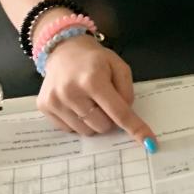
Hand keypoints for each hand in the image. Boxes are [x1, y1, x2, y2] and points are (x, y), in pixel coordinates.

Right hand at [38, 34, 156, 148]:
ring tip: (88, 100)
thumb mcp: (119, 67)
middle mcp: (71, 92)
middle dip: (109, 118)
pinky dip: (78, 121)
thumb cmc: (95, 60)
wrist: (63, 49)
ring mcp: (55, 101)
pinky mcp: (45, 107)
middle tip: (104, 101)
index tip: (149, 143)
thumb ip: (127, 91)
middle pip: (103, 126)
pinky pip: (70, 130)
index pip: (118, 112)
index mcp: (93, 79)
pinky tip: (75, 103)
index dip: (135, 128)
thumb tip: (126, 116)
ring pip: (86, 131)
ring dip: (93, 121)